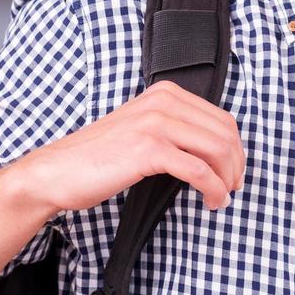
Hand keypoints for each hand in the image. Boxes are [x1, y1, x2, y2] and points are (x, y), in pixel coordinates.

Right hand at [19, 79, 246, 214]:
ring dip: (227, 178)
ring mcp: (156, 123)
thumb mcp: (141, 130)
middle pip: (225, 133)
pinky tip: (211, 201)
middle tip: (232, 188)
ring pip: (217, 149)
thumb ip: (173, 129)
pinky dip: (213, 188)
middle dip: (236, 164)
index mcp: (164, 93)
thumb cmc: (98, 157)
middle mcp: (163, 102)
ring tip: (222, 197)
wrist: (58, 171)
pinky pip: (199, 170)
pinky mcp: (149, 149)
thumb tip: (212, 150)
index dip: (236, 149)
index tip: (233, 172)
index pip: (221, 118)